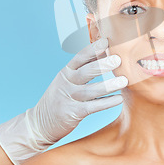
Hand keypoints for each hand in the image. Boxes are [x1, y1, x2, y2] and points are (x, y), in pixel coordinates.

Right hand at [0, 37, 126, 164]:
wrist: (40, 123)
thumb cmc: (61, 98)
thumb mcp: (67, 80)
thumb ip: (84, 68)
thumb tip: (105, 52)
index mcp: (66, 72)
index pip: (79, 57)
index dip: (92, 49)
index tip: (106, 41)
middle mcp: (66, 83)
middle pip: (85, 72)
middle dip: (102, 65)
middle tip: (117, 59)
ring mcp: (69, 98)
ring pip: (90, 90)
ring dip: (108, 85)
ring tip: (124, 80)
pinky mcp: (73, 113)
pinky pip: (92, 107)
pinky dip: (106, 103)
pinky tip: (118, 100)